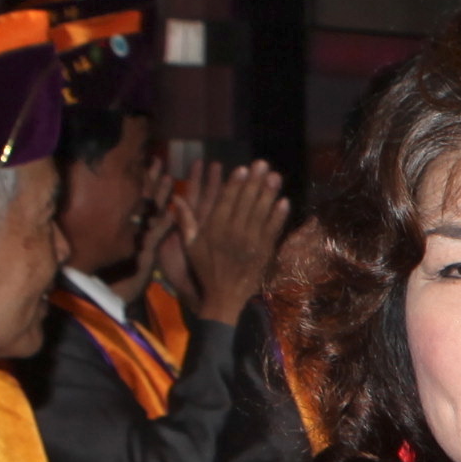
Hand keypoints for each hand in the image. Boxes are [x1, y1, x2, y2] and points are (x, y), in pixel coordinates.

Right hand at [162, 159, 292, 326]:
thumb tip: (176, 199)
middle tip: (263, 164)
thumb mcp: (191, 246)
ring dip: (269, 194)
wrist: (225, 297)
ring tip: (275, 177)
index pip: (226, 202)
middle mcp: (233, 234)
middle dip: (255, 182)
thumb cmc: (206, 269)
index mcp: (214, 230)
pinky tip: (284, 202)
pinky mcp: (264, 252)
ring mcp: (251, 243)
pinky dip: (279, 216)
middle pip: (246, 203)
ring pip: (261, 214)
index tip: (242, 169)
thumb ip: (186, 221)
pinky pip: (273, 230)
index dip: (235, 185)